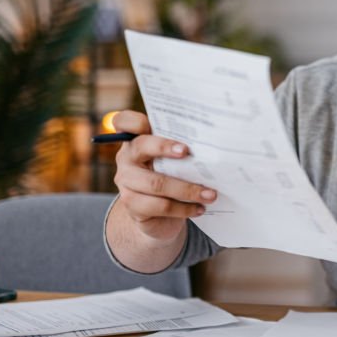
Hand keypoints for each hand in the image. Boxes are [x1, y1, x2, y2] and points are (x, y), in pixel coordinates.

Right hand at [111, 110, 217, 243]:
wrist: (159, 216)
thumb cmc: (172, 178)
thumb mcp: (175, 160)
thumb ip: (182, 148)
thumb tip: (212, 144)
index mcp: (136, 140)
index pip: (124, 121)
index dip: (133, 120)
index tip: (150, 123)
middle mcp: (127, 158)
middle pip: (142, 147)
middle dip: (165, 147)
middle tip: (188, 152)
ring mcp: (126, 182)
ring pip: (156, 183)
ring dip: (187, 189)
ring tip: (210, 194)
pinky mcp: (132, 205)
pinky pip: (159, 206)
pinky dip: (184, 208)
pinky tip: (200, 208)